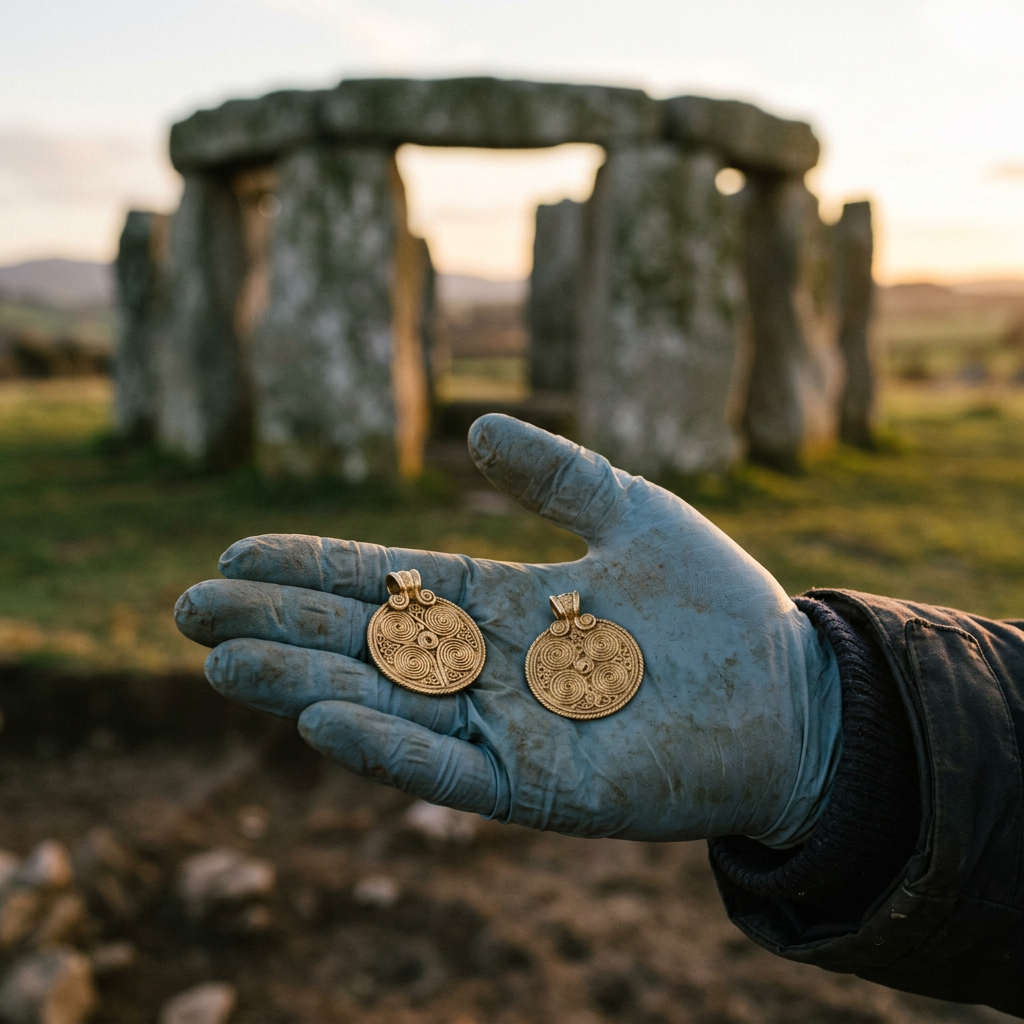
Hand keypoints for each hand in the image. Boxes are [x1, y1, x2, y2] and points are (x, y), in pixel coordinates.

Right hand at [175, 415, 840, 845]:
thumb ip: (554, 471)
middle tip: (189, 610)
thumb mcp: (629, 509)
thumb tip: (476, 426)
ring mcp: (506, 728)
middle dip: (277, 625)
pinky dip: (384, 744)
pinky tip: (319, 716)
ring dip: (301, 684)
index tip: (237, 553)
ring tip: (220, 663)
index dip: (312, 568)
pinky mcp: (539, 787)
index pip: (386, 582)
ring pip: (383, 702)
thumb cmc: (716, 606)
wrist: (789, 693)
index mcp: (501, 602)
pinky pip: (446, 765)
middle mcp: (488, 666)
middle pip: (362, 641)